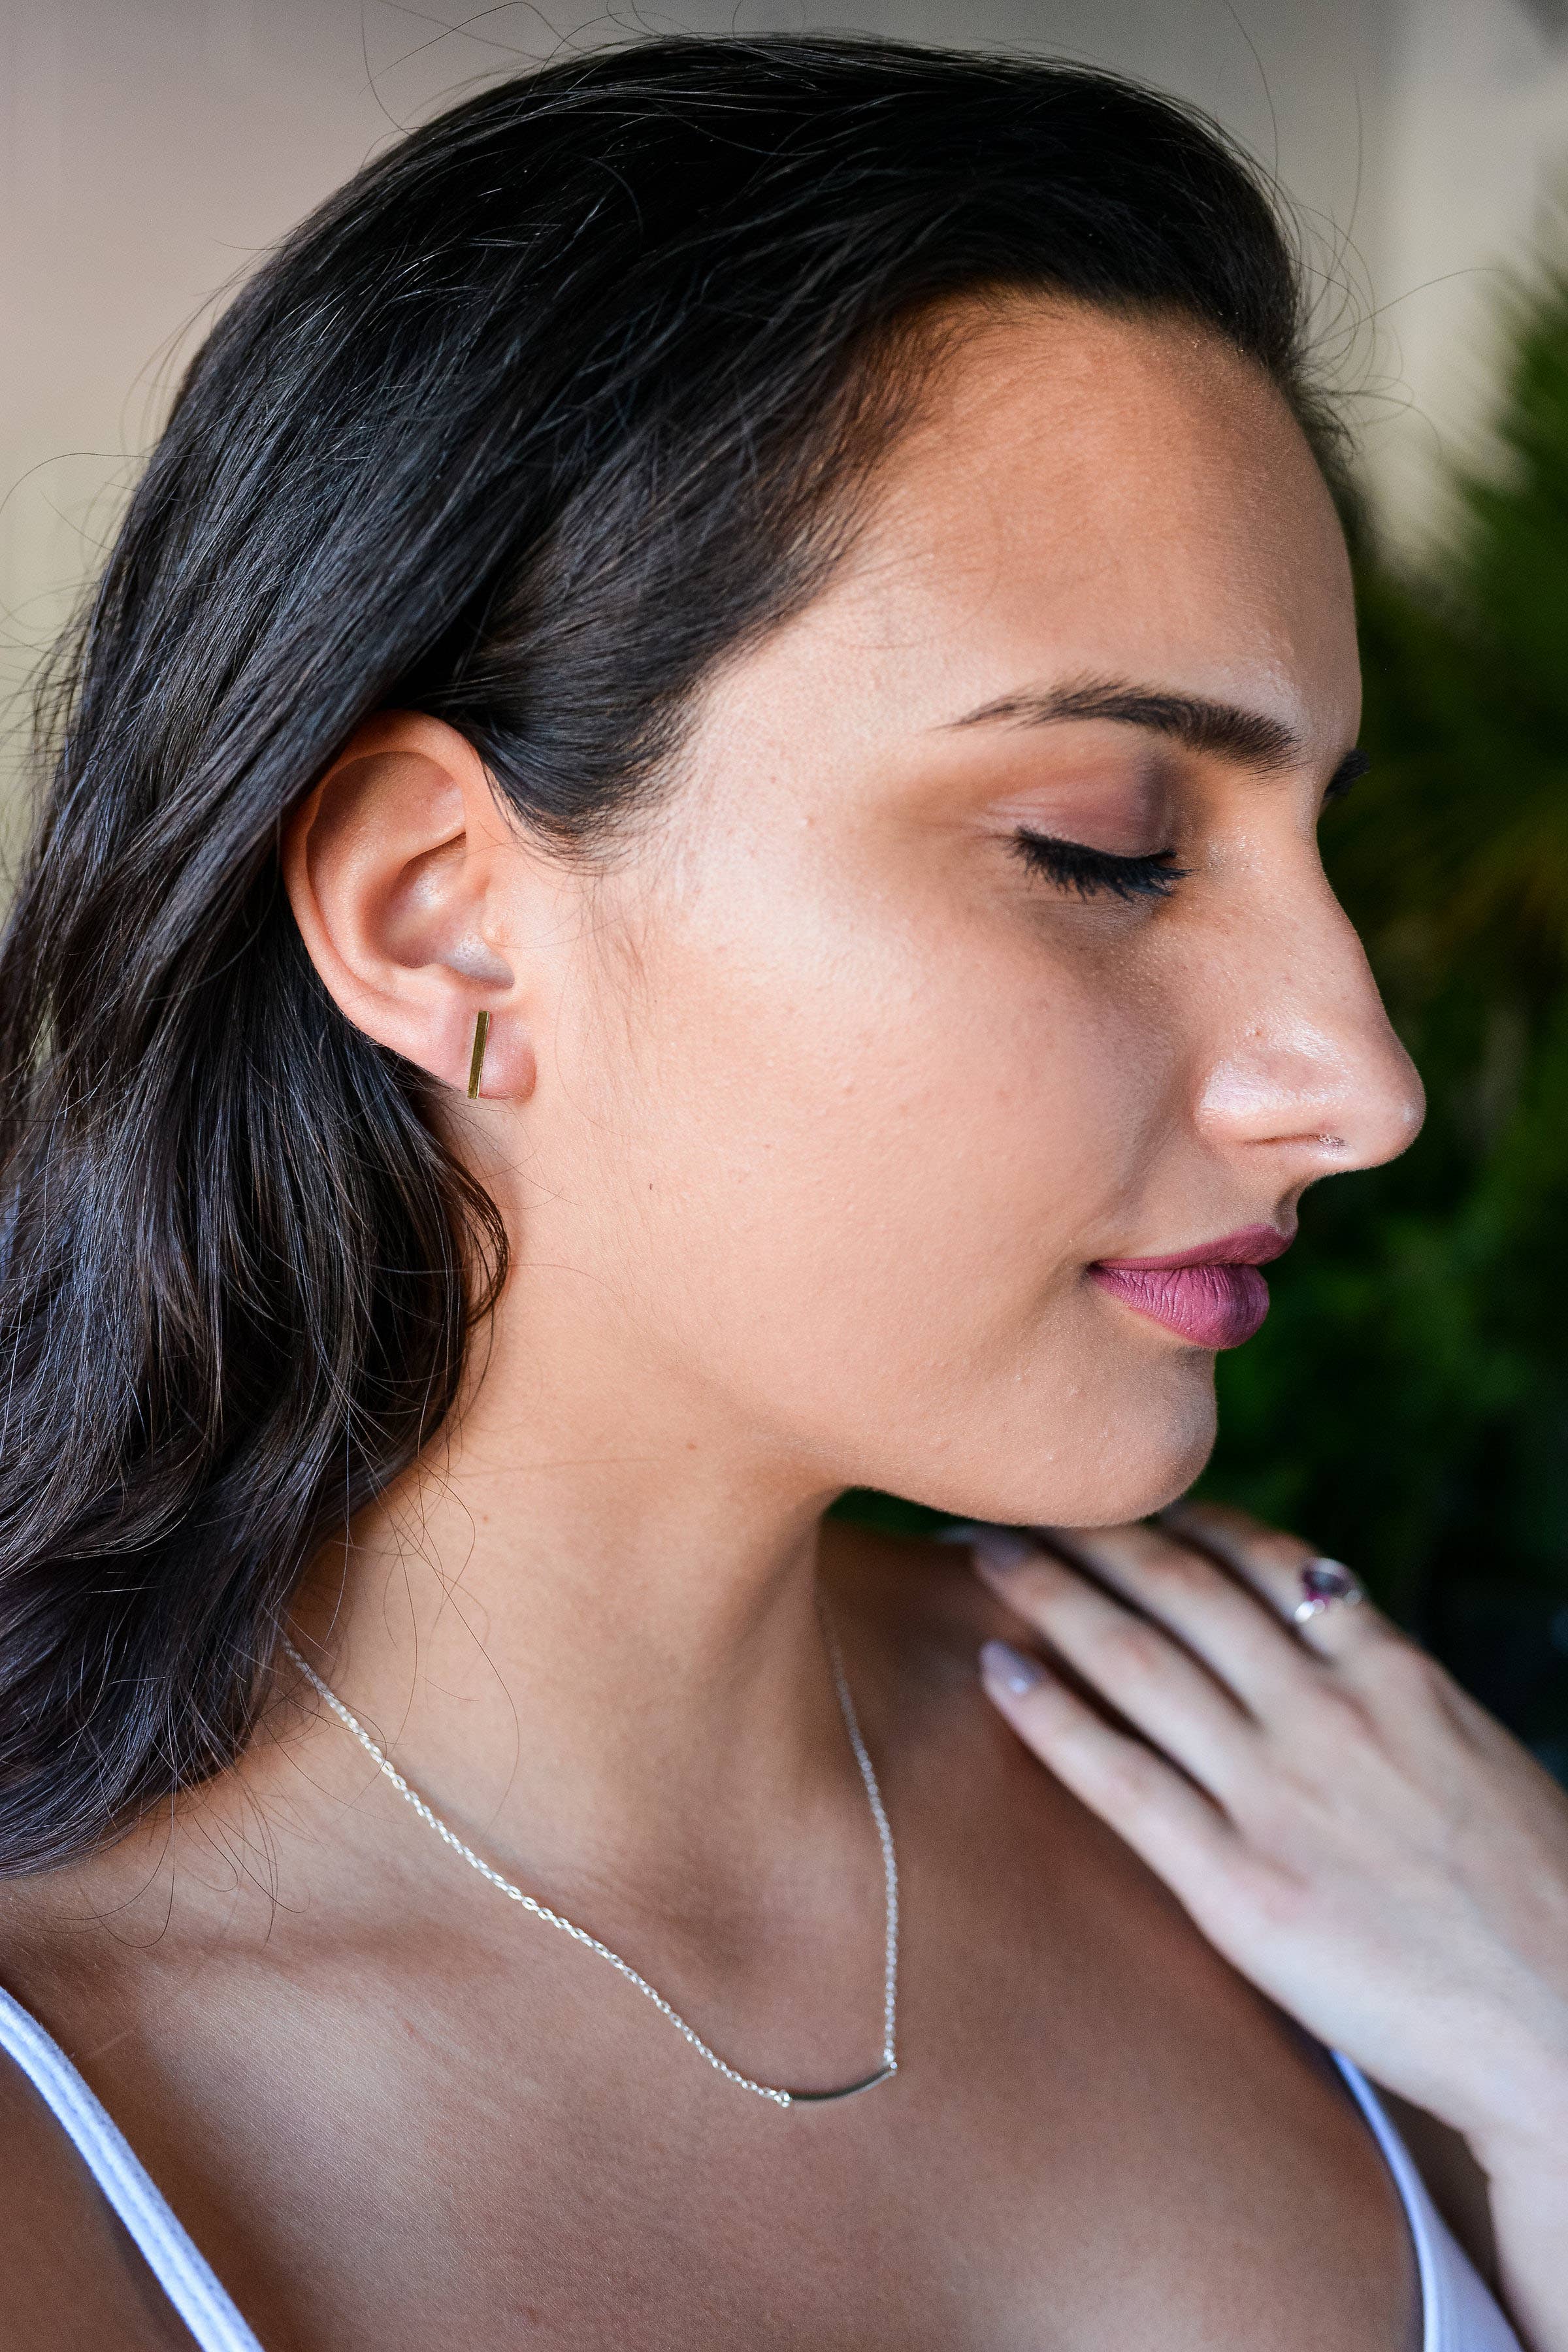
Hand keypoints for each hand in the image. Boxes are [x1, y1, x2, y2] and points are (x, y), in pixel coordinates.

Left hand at [968, 1502, 1567, 2178]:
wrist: (1567, 2027)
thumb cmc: (1529, 1898)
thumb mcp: (1466, 1750)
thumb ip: (1382, 1691)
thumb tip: (1317, 1644)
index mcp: (1392, 1672)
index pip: (1263, 1557)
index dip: (1177, 1518)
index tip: (1118, 1497)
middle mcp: (1327, 1712)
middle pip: (1181, 1589)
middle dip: (1092, 1534)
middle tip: (1020, 1502)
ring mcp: (1279, 1795)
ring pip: (1137, 1661)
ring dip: (1052, 1597)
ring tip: (989, 1557)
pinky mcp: (1240, 1886)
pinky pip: (1122, 1779)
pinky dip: (1051, 1717)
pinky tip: (999, 1673)